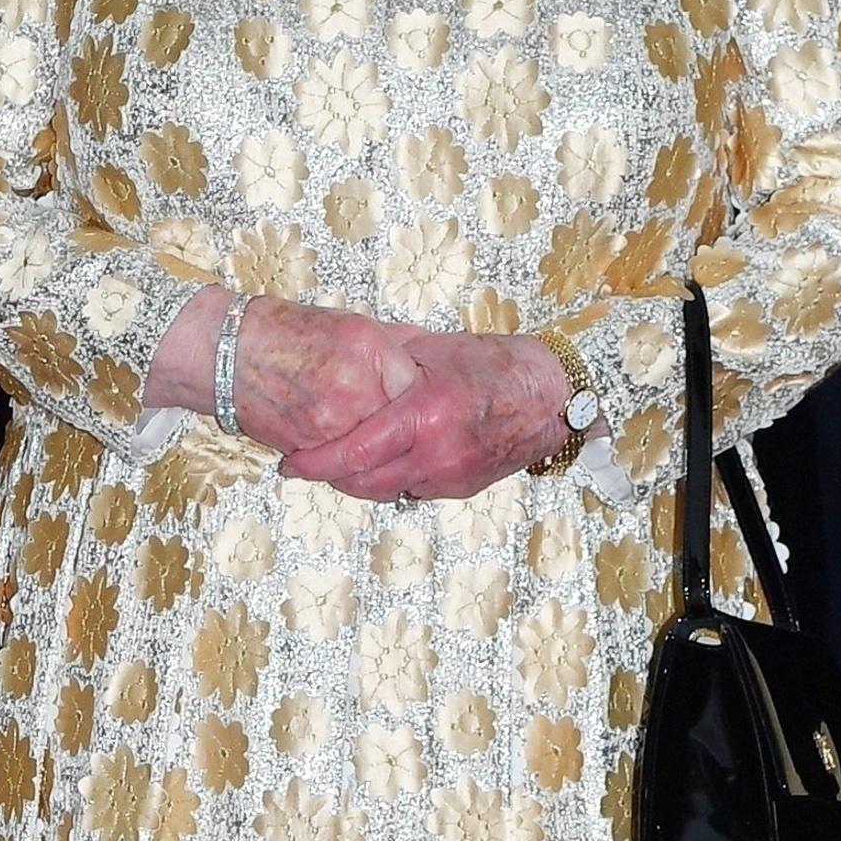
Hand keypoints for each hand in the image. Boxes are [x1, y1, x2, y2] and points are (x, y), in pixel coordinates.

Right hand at [144, 289, 419, 458]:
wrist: (228, 352)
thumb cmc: (286, 333)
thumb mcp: (349, 324)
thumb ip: (394, 343)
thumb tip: (430, 357)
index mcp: (372, 351)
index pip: (420, 390)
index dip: (427, 404)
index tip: (430, 410)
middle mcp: (357, 389)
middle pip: (405, 429)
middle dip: (412, 438)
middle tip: (422, 442)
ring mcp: (333, 423)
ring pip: (377, 457)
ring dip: (386, 462)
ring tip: (396, 461)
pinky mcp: (310, 449)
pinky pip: (344, 469)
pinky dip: (353, 471)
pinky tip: (357, 464)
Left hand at [279, 328, 573, 502]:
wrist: (551, 399)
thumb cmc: (494, 365)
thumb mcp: (434, 349)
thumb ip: (387, 356)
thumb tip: (339, 351)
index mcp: (425, 415)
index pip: (355, 453)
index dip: (315, 463)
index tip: (289, 465)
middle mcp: (437, 454)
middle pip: (363, 483)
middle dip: (329, 477)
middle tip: (304, 463)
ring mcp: (450, 477)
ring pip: (385, 492)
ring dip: (358, 481)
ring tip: (339, 461)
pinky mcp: (460, 489)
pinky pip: (411, 490)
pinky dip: (391, 480)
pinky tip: (384, 460)